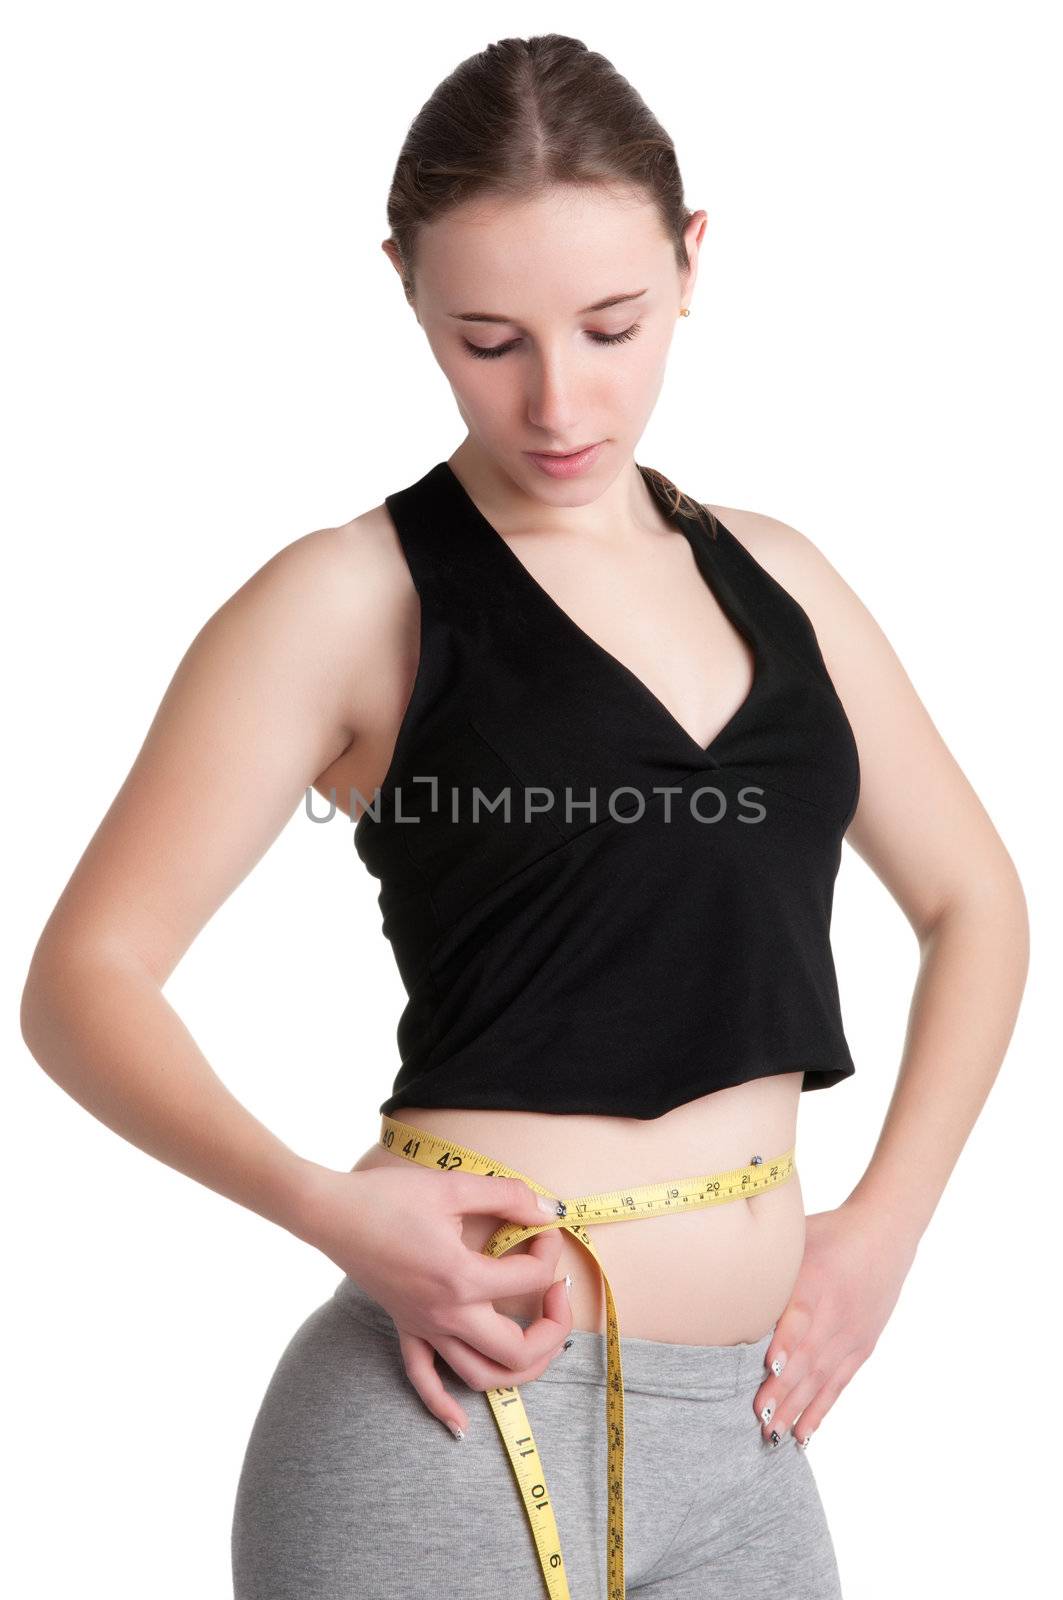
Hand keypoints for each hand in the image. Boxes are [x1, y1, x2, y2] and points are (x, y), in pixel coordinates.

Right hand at [304, 1163, 573, 1437]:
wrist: (332, 1213)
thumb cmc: (389, 1196)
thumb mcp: (452, 1186)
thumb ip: (507, 1196)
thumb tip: (549, 1208)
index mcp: (463, 1278)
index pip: (530, 1277)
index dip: (549, 1250)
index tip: (544, 1228)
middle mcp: (448, 1314)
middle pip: (518, 1351)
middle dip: (553, 1329)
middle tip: (557, 1292)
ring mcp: (425, 1327)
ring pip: (480, 1377)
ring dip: (519, 1371)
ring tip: (540, 1343)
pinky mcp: (405, 1328)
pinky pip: (423, 1380)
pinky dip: (443, 1407)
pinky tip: (461, 1425)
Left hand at [753, 1201, 918, 1447]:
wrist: (884, 1234)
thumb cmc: (828, 1232)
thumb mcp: (798, 1234)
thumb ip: (767, 1256)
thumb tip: (723, 1262)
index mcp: (816, 1279)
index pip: (801, 1315)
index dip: (787, 1342)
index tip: (769, 1367)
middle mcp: (835, 1312)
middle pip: (808, 1356)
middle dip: (782, 1390)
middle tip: (758, 1419)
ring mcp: (850, 1334)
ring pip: (821, 1377)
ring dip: (797, 1408)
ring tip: (774, 1435)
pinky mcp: (860, 1347)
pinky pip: (838, 1384)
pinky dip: (820, 1410)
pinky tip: (803, 1433)